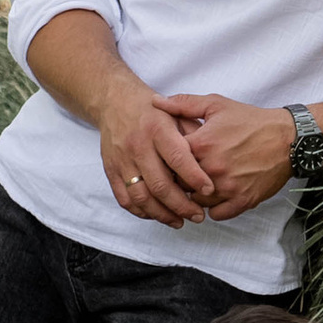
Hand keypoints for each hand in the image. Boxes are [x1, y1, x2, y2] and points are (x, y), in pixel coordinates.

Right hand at [97, 71, 214, 224]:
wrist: (116, 101)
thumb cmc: (154, 111)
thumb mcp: (177, 112)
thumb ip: (194, 134)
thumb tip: (211, 161)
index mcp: (157, 128)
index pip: (177, 158)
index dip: (194, 177)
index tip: (209, 190)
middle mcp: (137, 145)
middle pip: (159, 185)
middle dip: (182, 205)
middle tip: (198, 215)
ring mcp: (122, 160)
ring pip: (141, 197)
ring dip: (163, 214)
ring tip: (180, 221)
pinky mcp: (111, 170)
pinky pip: (125, 199)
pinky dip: (142, 212)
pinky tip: (158, 215)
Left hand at [157, 93, 296, 218]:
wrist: (288, 138)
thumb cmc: (251, 120)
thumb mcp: (216, 105)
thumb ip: (183, 104)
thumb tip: (155, 102)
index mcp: (202, 144)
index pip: (168, 161)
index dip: (167, 160)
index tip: (171, 158)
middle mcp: (212, 168)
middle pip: (180, 184)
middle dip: (180, 180)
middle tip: (185, 173)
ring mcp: (228, 187)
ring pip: (196, 202)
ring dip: (196, 195)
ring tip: (202, 183)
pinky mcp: (243, 201)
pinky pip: (217, 215)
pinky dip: (214, 208)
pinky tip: (217, 195)